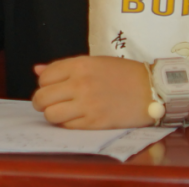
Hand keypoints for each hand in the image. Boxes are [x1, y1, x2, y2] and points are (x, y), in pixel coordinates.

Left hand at [31, 55, 152, 128]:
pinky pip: (67, 126)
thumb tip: (37, 70)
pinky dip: (65, 124)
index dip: (44, 84)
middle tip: (47, 103)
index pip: (44, 77)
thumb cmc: (123, 73)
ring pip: (51, 114)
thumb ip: (63, 67)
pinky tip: (73, 118)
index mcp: (79, 65)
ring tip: (59, 112)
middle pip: (42, 97)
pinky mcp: (95, 122)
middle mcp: (80, 84)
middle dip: (40, 101)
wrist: (151, 89)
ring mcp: (87, 104)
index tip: (50, 87)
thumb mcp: (93, 62)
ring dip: (51, 114)